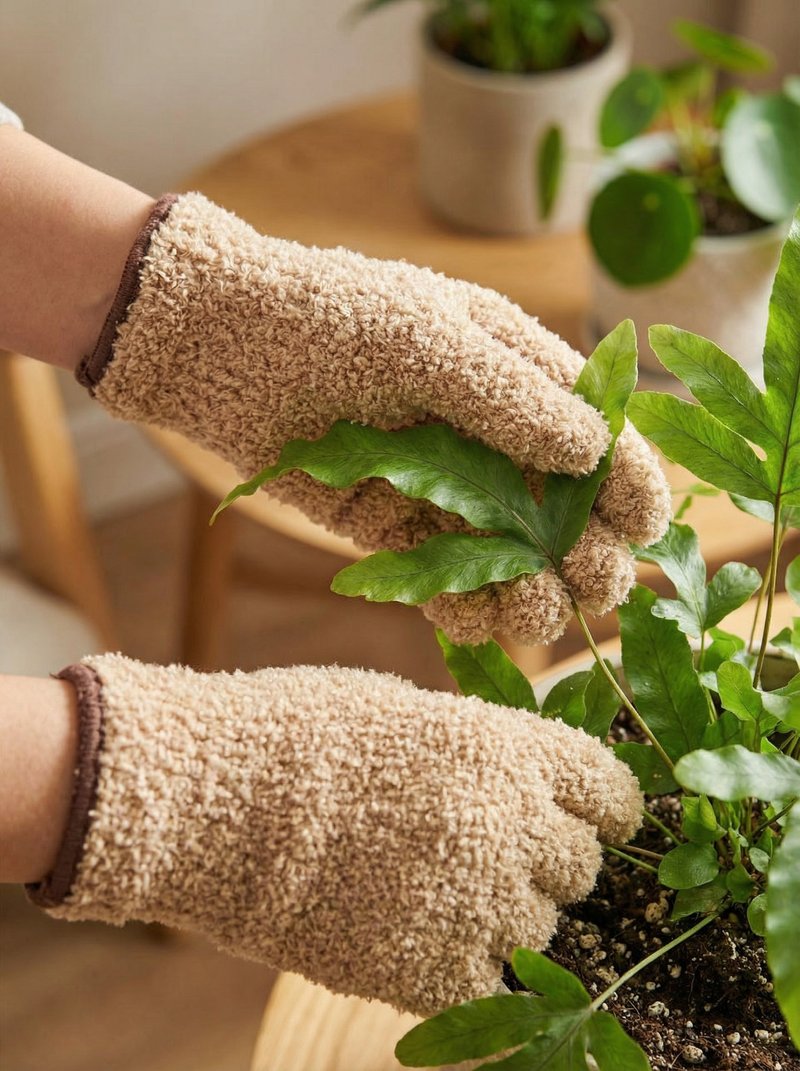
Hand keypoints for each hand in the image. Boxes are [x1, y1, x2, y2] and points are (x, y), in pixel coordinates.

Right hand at [31, 655, 642, 1015]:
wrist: (210, 798)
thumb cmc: (299, 733)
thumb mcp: (407, 713)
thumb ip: (478, 752)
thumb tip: (519, 782)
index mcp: (505, 747)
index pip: (607, 788)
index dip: (605, 805)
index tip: (596, 818)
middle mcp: (508, 824)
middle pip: (581, 865)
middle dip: (549, 861)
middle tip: (493, 856)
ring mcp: (474, 903)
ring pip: (539, 932)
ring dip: (506, 918)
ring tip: (440, 896)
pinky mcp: (427, 972)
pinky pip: (489, 991)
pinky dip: (465, 973)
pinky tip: (421, 942)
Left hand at [83, 194, 670, 642]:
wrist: (214, 343)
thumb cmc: (325, 318)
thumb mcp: (425, 341)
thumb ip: (510, 397)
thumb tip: (594, 450)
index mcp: (513, 371)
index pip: (596, 434)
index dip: (630, 481)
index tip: (648, 529)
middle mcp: (485, 434)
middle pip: (562, 508)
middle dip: (588, 549)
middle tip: (592, 582)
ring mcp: (438, 484)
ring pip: (509, 553)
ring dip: (533, 589)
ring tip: (534, 610)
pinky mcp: (389, 524)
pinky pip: (443, 575)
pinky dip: (465, 603)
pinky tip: (473, 614)